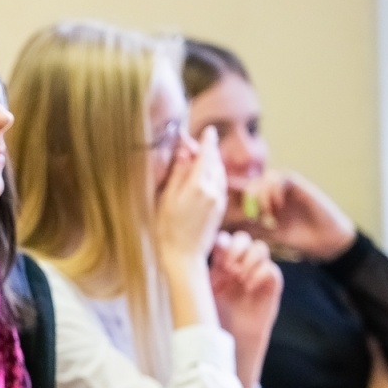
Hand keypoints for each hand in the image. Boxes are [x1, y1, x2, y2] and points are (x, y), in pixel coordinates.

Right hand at [155, 127, 226, 269]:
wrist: (183, 257)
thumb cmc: (167, 229)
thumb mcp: (167, 198)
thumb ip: (178, 173)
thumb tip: (185, 152)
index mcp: (199, 185)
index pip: (207, 155)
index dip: (207, 141)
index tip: (208, 131)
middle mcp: (214, 191)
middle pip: (215, 162)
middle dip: (207, 151)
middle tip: (195, 145)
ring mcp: (219, 200)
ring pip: (220, 173)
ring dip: (211, 163)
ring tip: (199, 159)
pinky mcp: (220, 209)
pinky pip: (220, 185)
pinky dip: (214, 175)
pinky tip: (204, 177)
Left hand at [209, 230, 282, 387]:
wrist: (231, 343)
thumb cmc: (211, 320)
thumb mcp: (200, 296)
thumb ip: (194, 276)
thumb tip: (175, 255)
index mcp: (220, 266)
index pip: (224, 241)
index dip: (223, 242)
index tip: (216, 254)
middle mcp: (239, 267)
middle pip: (244, 239)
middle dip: (237, 248)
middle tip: (228, 267)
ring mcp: (256, 275)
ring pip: (260, 248)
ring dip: (249, 259)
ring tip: (239, 277)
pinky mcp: (270, 287)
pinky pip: (272, 269)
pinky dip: (261, 273)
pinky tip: (249, 286)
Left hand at [229, 171, 355, 261]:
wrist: (324, 239)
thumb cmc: (297, 238)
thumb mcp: (268, 234)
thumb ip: (250, 227)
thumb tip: (227, 227)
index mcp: (261, 202)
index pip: (242, 193)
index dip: (231, 194)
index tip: (223, 205)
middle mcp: (271, 192)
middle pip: (249, 183)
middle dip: (246, 199)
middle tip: (253, 217)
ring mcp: (283, 186)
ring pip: (262, 179)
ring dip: (261, 196)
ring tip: (268, 215)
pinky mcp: (296, 183)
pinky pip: (279, 177)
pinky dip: (274, 191)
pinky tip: (278, 207)